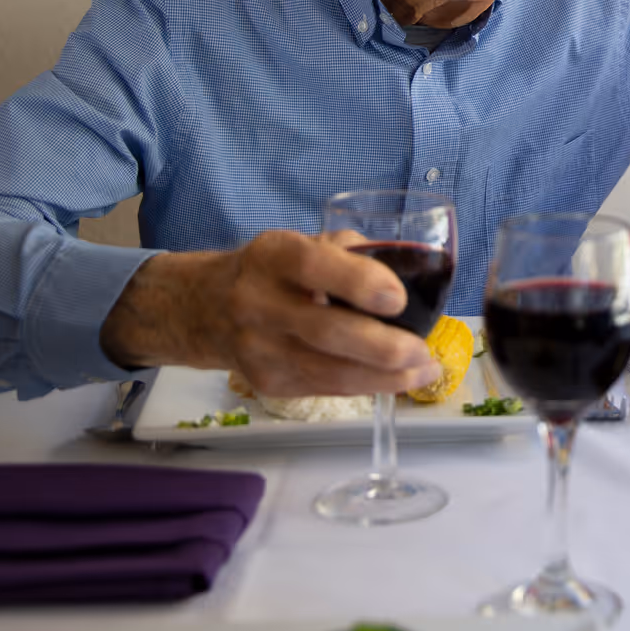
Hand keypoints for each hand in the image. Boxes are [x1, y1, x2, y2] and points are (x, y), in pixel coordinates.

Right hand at [100, 230, 438, 397]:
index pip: (313, 265)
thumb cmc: (273, 271)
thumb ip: (351, 252)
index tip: (398, 298)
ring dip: (385, 377)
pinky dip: (367, 386)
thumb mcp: (303, 243)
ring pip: (329, 371)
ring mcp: (259, 348)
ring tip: (423, 371)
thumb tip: (409, 272)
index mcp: (272, 256)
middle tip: (422, 350)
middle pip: (325, 330)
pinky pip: (325, 387)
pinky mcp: (266, 381)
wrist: (206, 309)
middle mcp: (258, 302)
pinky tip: (397, 379)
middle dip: (382, 347)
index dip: (358, 282)